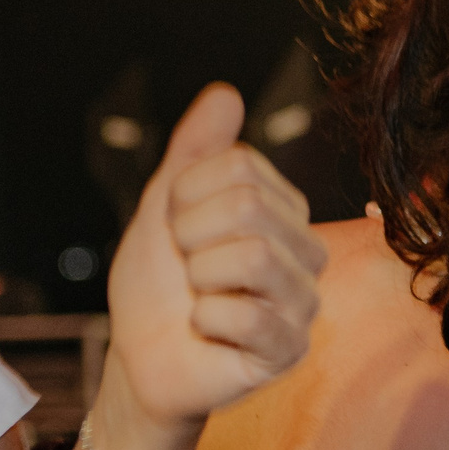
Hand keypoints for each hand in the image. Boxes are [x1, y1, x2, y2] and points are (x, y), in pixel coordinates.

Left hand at [107, 84, 324, 428]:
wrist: (142, 356)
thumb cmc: (159, 285)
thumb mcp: (164, 207)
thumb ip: (196, 150)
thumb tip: (225, 92)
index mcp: (284, 212)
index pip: (242, 166)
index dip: (187, 196)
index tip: (179, 230)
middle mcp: (306, 252)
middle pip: (249, 206)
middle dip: (190, 237)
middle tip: (188, 267)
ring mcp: (304, 302)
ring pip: (253, 257)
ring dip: (200, 279)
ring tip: (200, 297)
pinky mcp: (291, 349)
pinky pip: (247, 318)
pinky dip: (206, 323)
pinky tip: (208, 331)